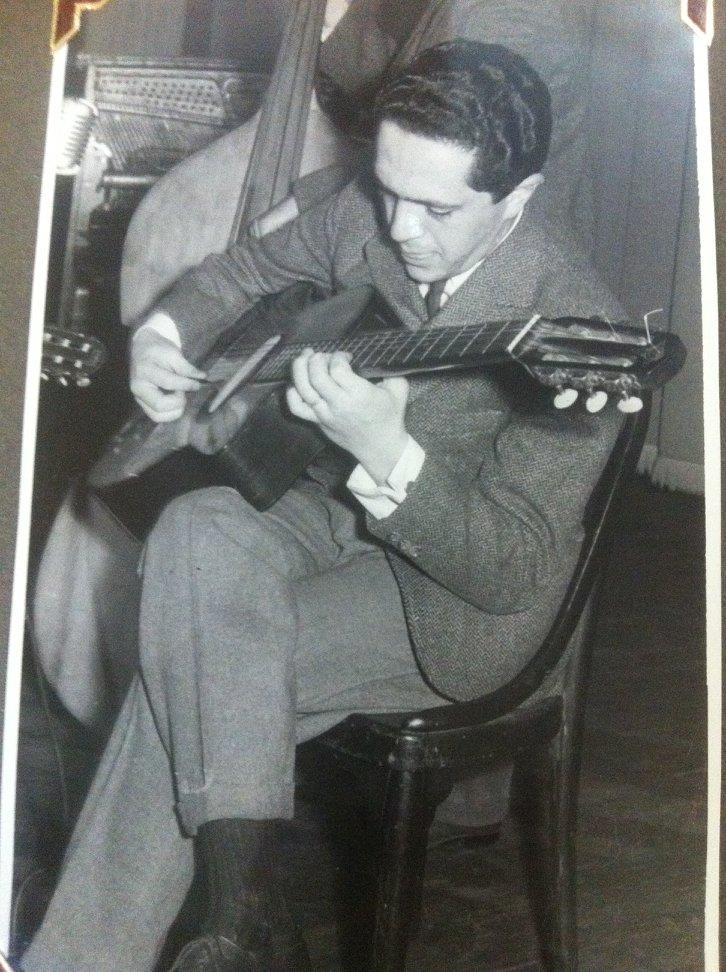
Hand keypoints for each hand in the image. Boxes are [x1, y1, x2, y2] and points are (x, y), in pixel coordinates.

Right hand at [130, 328, 206, 421]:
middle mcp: (138, 388)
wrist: (143, 349)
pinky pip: (157, 417)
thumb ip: (186, 367)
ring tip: (179, 396)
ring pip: (158, 416)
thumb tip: (202, 377)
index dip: (186, 384)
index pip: (168, 383)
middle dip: (178, 400)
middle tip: (183, 391)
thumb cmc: (158, 350)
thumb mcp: (172, 352)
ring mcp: (139, 398)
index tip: (197, 383)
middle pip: (160, 405)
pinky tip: (175, 402)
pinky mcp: (143, 405)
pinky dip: (170, 413)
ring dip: (175, 410)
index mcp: (144, 371)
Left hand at [287, 350, 409, 482]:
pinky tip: (297, 383)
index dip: (338, 356)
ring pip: (303, 389)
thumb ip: (391, 371)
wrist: (380, 447)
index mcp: (358, 394)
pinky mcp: (318, 421)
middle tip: (323, 356)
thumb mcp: (399, 390)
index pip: (337, 369)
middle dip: (317, 359)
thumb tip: (378, 357)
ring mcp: (325, 414)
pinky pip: (296, 408)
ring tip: (305, 358)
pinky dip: (292, 393)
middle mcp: (338, 404)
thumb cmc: (389, 418)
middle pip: (317, 376)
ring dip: (300, 369)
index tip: (345, 357)